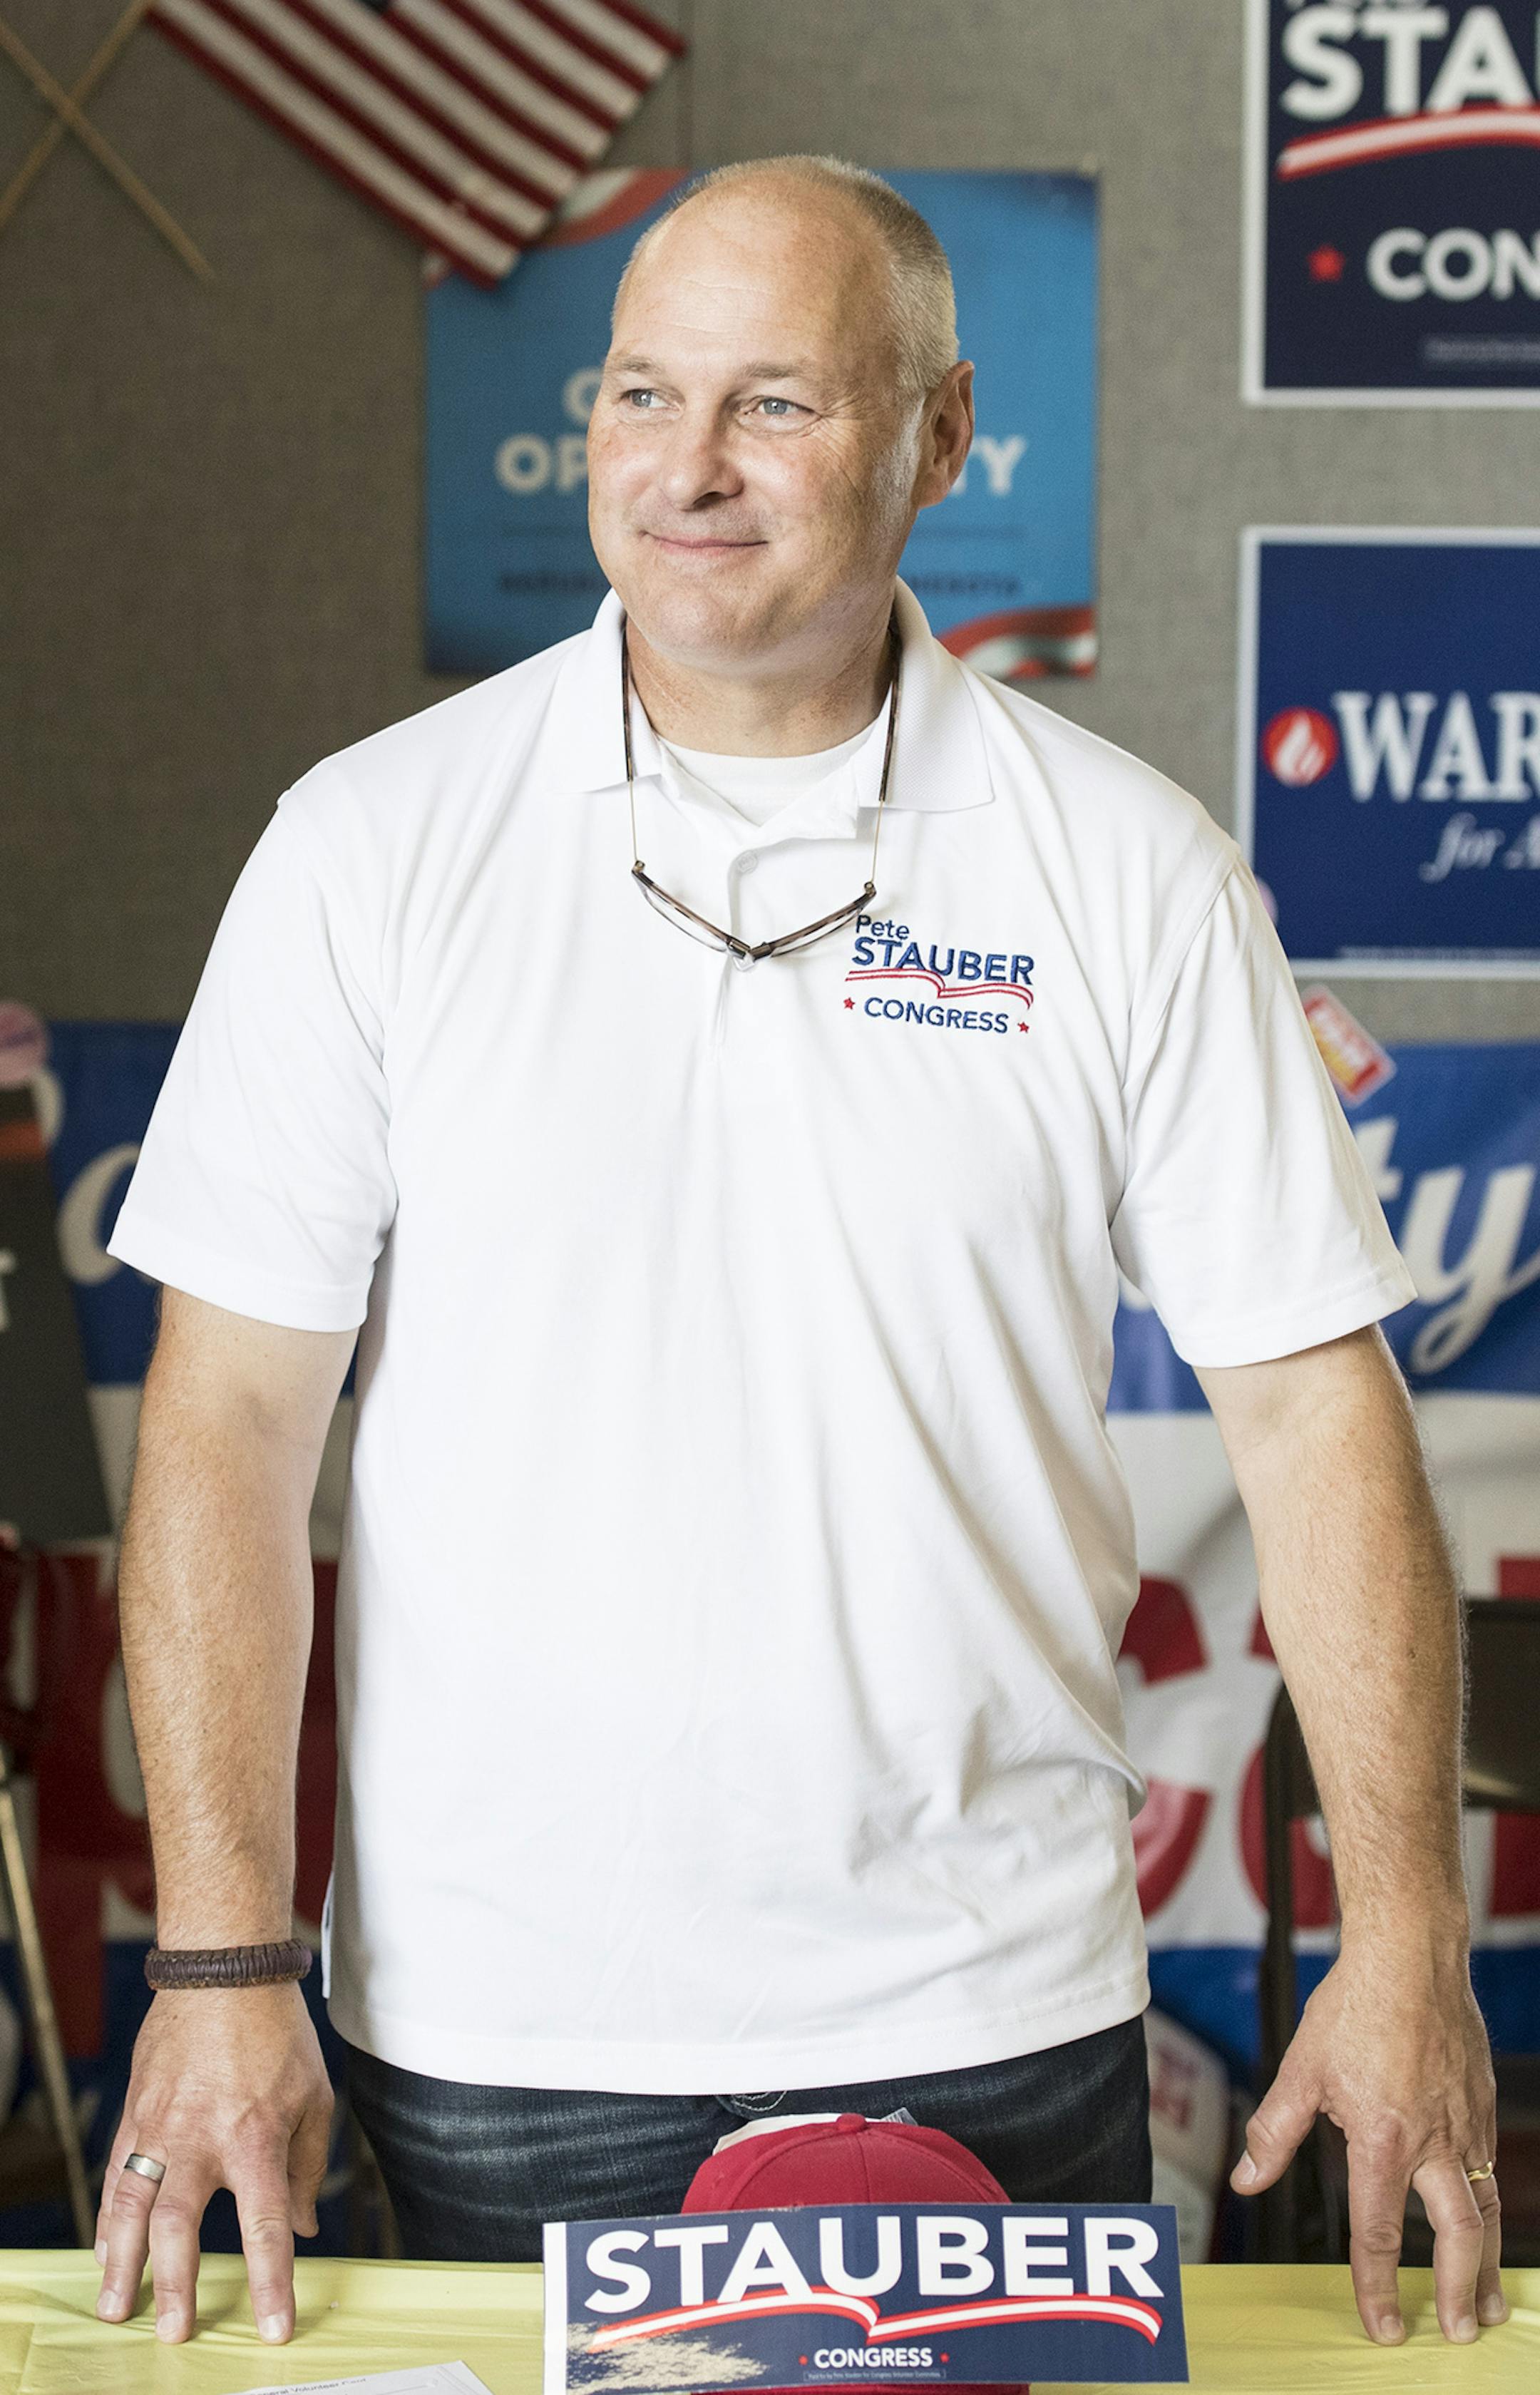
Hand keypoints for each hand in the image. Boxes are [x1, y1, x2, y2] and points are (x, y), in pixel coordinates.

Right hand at [96, 1982, 332, 2343]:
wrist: (224, 1971)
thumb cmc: (277, 2033)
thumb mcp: (314, 2096)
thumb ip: (310, 2167)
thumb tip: (304, 2228)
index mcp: (255, 2139)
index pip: (265, 2229)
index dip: (270, 2285)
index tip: (273, 2329)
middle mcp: (201, 2140)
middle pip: (181, 2230)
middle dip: (177, 2288)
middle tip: (174, 2333)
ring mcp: (160, 2127)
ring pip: (130, 2208)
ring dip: (122, 2264)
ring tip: (118, 2307)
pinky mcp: (134, 2113)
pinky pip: (116, 2175)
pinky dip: (108, 2218)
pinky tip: (107, 2249)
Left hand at [1230, 1944, 1504, 2343]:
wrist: (1410, 1956)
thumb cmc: (1352, 2008)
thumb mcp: (1301, 2073)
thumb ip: (1274, 2134)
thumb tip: (1247, 2181)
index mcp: (1381, 2141)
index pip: (1379, 2234)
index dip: (1378, 2287)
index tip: (1382, 2326)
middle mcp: (1433, 2142)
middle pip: (1456, 2236)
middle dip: (1459, 2292)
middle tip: (1459, 2331)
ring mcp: (1467, 2123)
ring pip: (1486, 2208)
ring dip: (1489, 2263)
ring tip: (1491, 2303)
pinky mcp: (1483, 2104)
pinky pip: (1493, 2166)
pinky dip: (1492, 2204)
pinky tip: (1485, 2219)